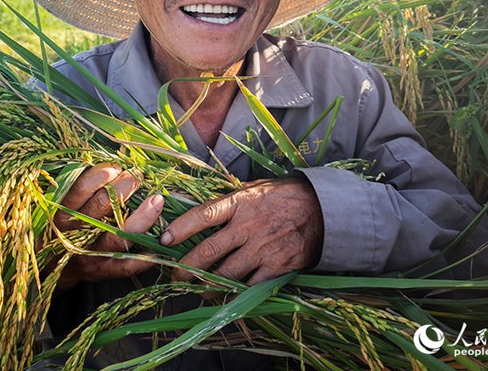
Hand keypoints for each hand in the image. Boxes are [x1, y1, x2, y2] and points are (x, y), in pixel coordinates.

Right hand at [54, 163, 163, 290]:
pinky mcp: (103, 272)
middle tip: (137, 177)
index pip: (82, 188)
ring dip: (143, 215)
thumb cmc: (65, 227)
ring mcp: (90, 255)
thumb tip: (112, 162)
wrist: (52, 268)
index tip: (117, 167)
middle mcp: (74, 234)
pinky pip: (129, 264)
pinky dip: (147, 253)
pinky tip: (160, 240)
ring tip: (157, 200)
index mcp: (62, 213)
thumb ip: (81, 187)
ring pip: (120, 235)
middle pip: (104, 205)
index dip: (103, 173)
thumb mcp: (62, 206)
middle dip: (126, 186)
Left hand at [161, 177, 322, 285]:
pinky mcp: (276, 267)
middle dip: (186, 267)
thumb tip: (199, 202)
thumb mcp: (255, 188)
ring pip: (226, 273)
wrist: (324, 210)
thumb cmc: (284, 196)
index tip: (163, 239)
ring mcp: (262, 249)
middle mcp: (248, 227)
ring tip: (197, 290)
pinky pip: (250, 286)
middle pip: (209, 251)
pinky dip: (235, 295)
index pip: (203, 215)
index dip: (181, 228)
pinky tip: (225, 299)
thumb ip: (230, 199)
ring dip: (207, 286)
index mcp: (239, 203)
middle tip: (174, 276)